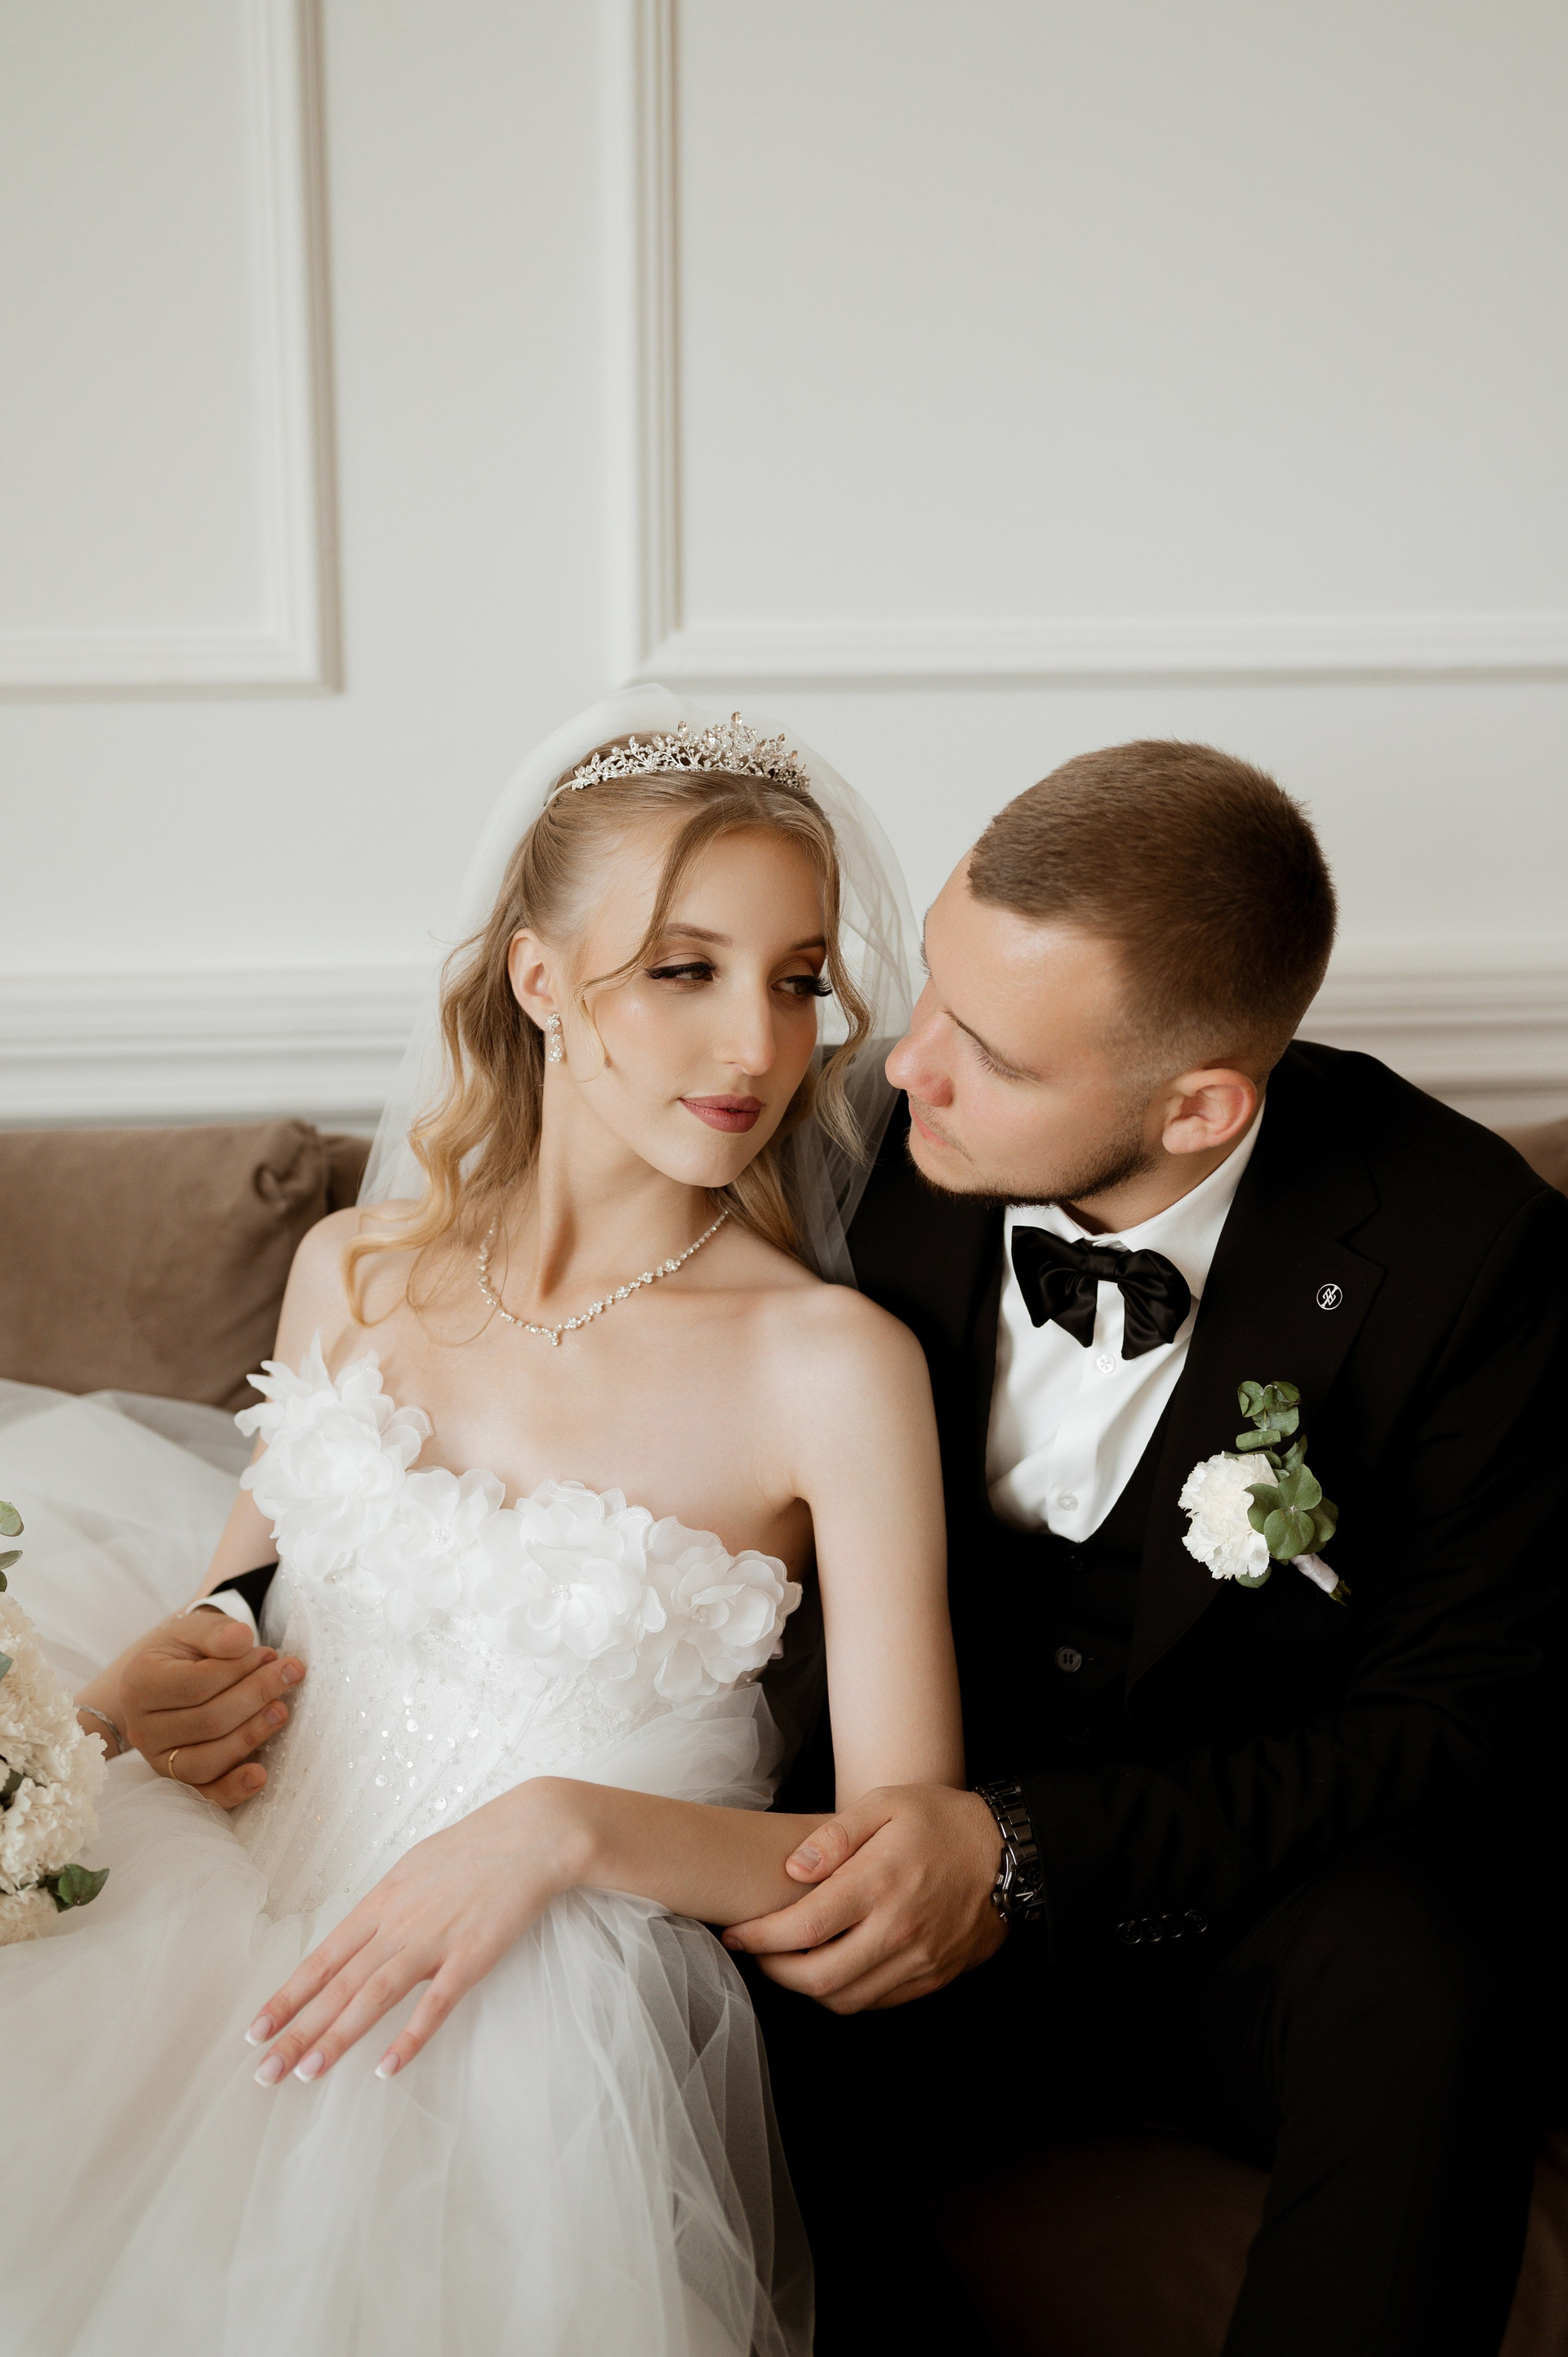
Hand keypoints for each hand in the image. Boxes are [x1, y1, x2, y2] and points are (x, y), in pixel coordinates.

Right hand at [116, 1610, 305, 1806]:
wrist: (171, 1676)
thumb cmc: (188, 1651)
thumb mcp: (196, 1630)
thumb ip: (217, 1633)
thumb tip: (241, 1639)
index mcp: (139, 1683)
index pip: (197, 1684)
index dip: (240, 1670)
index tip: (272, 1655)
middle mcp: (141, 1728)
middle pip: (207, 1722)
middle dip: (256, 1697)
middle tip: (292, 1674)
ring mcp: (157, 1759)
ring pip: (206, 1760)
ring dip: (251, 1736)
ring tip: (283, 1710)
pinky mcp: (177, 1780)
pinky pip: (204, 1794)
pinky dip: (233, 1789)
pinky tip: (261, 1776)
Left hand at [247, 1778, 583, 2086]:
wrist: (533, 1832)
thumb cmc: (476, 1847)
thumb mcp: (415, 1868)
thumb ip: (387, 1906)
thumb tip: (360, 1934)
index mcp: (381, 1903)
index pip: (322, 1959)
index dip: (287, 1997)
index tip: (254, 2032)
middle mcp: (397, 1924)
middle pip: (338, 1985)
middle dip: (297, 2031)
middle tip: (264, 2072)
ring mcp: (434, 1940)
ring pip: (374, 1995)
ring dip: (338, 2037)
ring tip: (307, 2073)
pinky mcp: (472, 1955)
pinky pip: (436, 2003)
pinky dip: (410, 2036)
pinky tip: (388, 2067)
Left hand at [721, 1783, 1006, 2011]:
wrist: (1009, 1855)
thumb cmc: (941, 1820)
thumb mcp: (885, 1803)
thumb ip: (834, 1836)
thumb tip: (792, 1869)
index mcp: (879, 1884)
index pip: (803, 1928)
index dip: (760, 1938)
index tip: (736, 1934)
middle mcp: (897, 1930)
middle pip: (818, 1977)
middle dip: (775, 1972)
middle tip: (756, 1952)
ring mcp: (917, 1960)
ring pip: (846, 1999)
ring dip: (807, 1989)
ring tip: (789, 1962)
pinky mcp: (932, 1977)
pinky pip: (876, 2002)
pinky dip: (844, 1995)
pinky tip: (832, 1969)